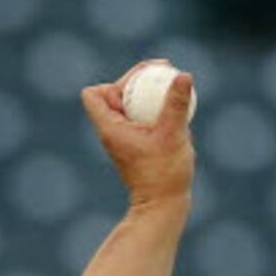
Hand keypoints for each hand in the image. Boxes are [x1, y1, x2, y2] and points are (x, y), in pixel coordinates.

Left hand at [81, 62, 195, 207]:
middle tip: (165, 70)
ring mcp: (124, 138)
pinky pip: (141, 116)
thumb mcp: (173, 134)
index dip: (114, 81)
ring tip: (173, 85)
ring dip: (148, 92)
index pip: (93, 94)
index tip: (142, 81)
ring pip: (129, 104)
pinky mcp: (136, 144)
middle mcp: (112, 131)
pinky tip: (177, 109)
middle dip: (137, 79)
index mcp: (110, 128)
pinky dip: (154, 108)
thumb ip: (177, 103)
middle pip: (114, 93)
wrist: (162, 205)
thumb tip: (182, 75)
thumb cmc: (164, 174)